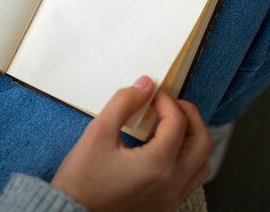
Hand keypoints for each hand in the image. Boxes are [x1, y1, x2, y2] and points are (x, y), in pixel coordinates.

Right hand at [52, 76, 211, 211]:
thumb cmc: (82, 178)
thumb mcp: (98, 132)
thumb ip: (124, 103)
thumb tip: (145, 85)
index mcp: (157, 164)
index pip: (178, 121)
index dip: (166, 99)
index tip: (151, 93)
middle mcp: (172, 183)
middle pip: (202, 141)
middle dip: (188, 115)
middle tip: (167, 104)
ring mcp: (171, 198)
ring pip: (202, 162)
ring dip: (191, 138)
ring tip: (169, 125)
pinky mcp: (166, 206)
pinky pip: (191, 178)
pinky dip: (186, 157)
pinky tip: (164, 148)